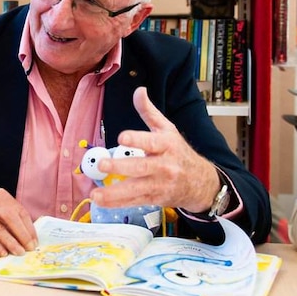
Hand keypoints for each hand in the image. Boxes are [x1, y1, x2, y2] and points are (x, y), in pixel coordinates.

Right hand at [0, 189, 36, 256]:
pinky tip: (3, 253)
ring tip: (18, 252)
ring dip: (10, 242)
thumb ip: (12, 222)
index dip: (29, 228)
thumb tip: (31, 239)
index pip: (19, 211)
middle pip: (10, 217)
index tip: (35, 242)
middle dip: (22, 235)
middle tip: (29, 248)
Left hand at [91, 87, 219, 212]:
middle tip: (103, 165)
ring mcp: (159, 184)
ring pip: (136, 189)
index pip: (151, 141)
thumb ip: (149, 112)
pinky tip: (101, 202)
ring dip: (115, 193)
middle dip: (121, 167)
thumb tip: (139, 91)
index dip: (137, 139)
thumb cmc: (179, 153)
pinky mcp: (155, 199)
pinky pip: (134, 201)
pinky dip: (117, 203)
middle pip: (141, 167)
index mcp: (166, 145)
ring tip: (96, 194)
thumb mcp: (168, 129)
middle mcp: (163, 166)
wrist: (200, 183)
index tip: (122, 137)